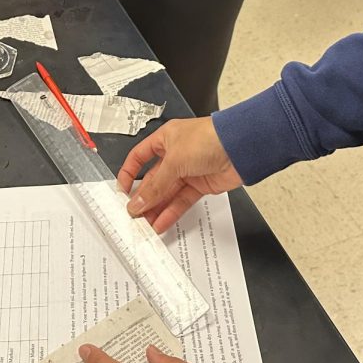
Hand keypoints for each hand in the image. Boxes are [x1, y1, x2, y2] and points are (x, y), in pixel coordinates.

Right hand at [118, 117, 243, 231]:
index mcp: (165, 139)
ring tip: (145, 224)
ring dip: (155, 208)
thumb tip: (138, 200)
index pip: (140, 157)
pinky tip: (161, 222)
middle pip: (154, 179)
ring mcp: (189, 171)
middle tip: (133, 214)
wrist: (241, 148)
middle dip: (143, 197)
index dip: (129, 173)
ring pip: (167, 193)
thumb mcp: (174, 160)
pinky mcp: (201, 185)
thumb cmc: (210, 138)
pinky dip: (171, 212)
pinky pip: (181, 201)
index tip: (122, 191)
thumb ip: (155, 185)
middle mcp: (176, 154)